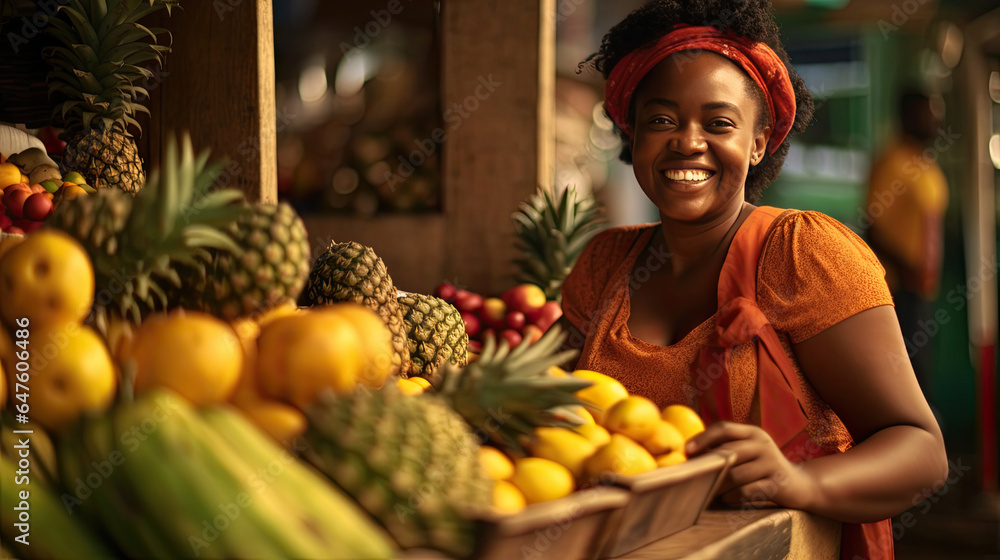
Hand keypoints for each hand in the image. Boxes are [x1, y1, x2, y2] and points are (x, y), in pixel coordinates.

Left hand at [686, 422, 817, 509]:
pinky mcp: (777, 484)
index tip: (686, 450)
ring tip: (708, 492)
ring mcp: (771, 464)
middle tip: (691, 477)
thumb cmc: (763, 468)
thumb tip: (690, 454)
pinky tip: (727, 499)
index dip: (703, 438)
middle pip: (727, 452)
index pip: (724, 428)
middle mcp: (763, 444)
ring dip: (717, 486)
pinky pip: (746, 491)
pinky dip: (732, 497)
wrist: (800, 485)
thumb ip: (727, 448)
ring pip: (735, 475)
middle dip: (707, 466)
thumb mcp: (750, 451)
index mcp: (753, 433)